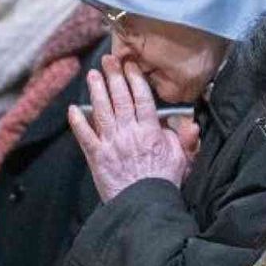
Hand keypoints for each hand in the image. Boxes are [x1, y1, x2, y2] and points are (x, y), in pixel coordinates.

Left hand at [67, 57, 192, 201]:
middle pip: (120, 98)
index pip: (142, 98)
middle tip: (109, 59)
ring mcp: (111, 144)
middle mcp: (129, 133)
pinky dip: (78, 122)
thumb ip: (185, 140)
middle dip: (114, 76)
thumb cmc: (164, 183)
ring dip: (97, 91)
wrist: (144, 205)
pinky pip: (84, 136)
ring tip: (93, 75)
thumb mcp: (183, 160)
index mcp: (150, 131)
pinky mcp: (97, 157)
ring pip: (102, 111)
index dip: (135, 79)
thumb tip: (192, 124)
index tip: (130, 65)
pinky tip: (73, 109)